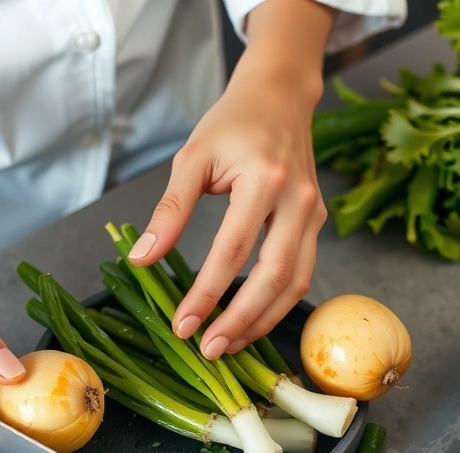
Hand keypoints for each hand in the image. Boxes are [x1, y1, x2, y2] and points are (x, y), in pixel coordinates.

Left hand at [127, 0, 334, 359]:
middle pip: (274, 276)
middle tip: (208, 349)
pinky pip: (302, 273)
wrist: (280, 97)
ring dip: (262, 320)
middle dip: (240, 319)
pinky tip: (249, 321)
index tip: (181, 325)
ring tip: (228, 345)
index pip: (232, 251)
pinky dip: (277, 304)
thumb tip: (143, 259)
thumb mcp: (192, 158)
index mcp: (265, 180)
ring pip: (296, 283)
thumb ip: (169, 211)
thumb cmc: (232, 123)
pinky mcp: (317, 223)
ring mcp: (314, 214)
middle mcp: (298, 200)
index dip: (206, 294)